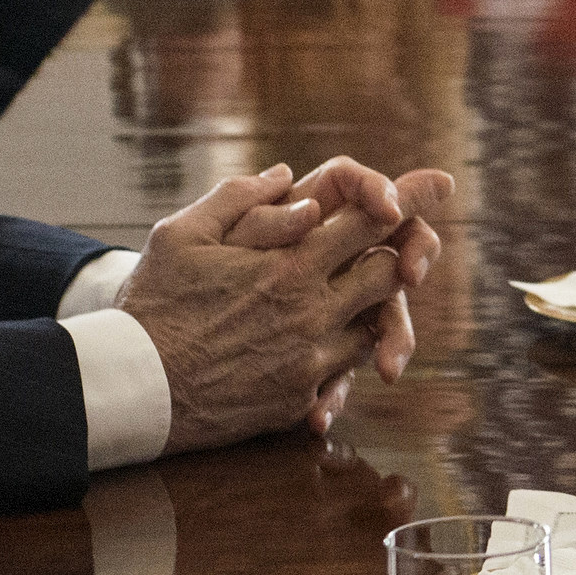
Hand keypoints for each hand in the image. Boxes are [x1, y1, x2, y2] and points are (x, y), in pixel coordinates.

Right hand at [123, 161, 455, 454]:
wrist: (133, 389)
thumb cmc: (152, 305)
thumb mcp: (182, 235)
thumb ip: (240, 198)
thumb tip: (287, 176)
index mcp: (287, 265)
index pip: (368, 223)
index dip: (410, 198)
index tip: (442, 182)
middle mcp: (310, 313)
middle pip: (387, 275)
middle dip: (397, 254)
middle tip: (400, 243)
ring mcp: (309, 360)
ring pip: (373, 325)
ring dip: (371, 306)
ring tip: (352, 292)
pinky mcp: (299, 398)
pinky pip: (344, 370)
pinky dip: (344, 351)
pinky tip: (324, 340)